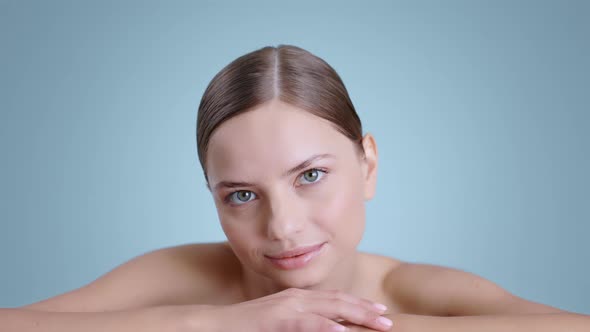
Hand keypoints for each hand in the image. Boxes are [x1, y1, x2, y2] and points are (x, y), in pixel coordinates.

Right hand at [193, 288, 392, 331]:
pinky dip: (326, 327)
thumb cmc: (246, 328)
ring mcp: (286, 307)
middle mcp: (296, 298)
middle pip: (338, 302)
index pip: (334, 301)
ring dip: (356, 316)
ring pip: (329, 309)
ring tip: (378, 323)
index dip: (358, 305)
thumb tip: (324, 330)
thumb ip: (299, 325)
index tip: (379, 312)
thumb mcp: (278, 324)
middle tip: (389, 319)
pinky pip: (307, 323)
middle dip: (365, 310)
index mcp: (297, 299)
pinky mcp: (276, 319)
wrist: (213, 325)